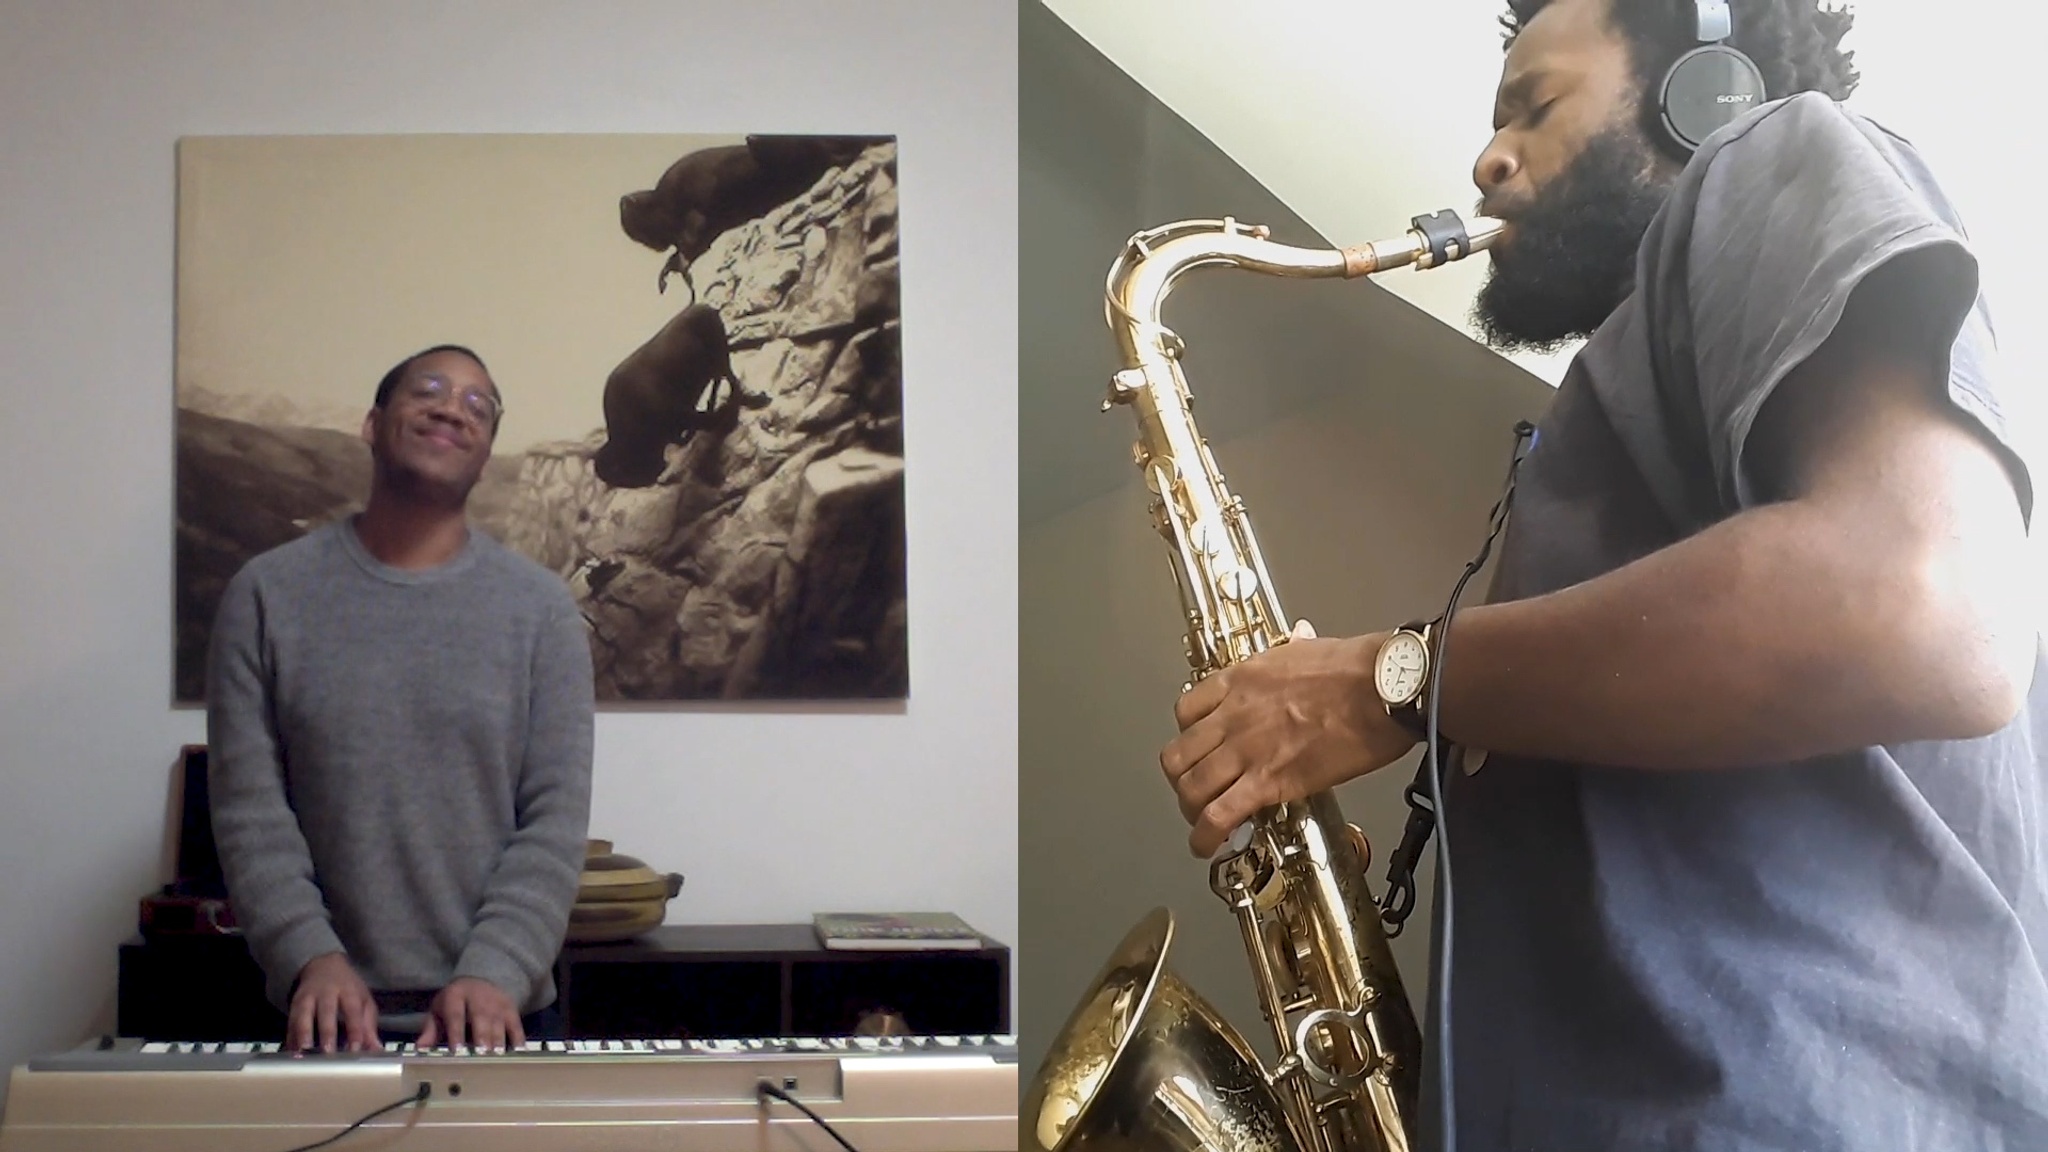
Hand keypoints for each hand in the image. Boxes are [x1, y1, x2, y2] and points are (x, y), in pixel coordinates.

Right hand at [289, 952, 378, 1053]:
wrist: (323, 965)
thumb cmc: (348, 987)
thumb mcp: (363, 1000)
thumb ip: (369, 1026)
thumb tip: (376, 1049)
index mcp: (348, 990)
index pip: (353, 1010)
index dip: (355, 1029)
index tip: (355, 1048)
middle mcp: (326, 992)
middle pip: (326, 1012)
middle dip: (327, 1033)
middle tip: (328, 1053)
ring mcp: (307, 997)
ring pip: (303, 1015)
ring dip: (302, 1035)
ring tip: (303, 1053)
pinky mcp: (293, 1004)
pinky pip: (290, 1022)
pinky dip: (290, 1038)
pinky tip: (291, 1052)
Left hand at [416, 977, 523, 1051]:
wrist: (482, 979)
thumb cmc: (455, 1002)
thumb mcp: (439, 1010)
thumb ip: (430, 1030)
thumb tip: (420, 1049)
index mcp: (456, 996)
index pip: (456, 1015)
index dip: (456, 1033)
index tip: (457, 1050)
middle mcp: (479, 998)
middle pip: (481, 1020)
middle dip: (481, 1039)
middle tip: (481, 1056)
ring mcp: (497, 1004)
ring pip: (499, 1026)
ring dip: (498, 1044)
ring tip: (496, 1061)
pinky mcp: (512, 1010)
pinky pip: (516, 1027)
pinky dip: (517, 1042)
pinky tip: (516, 1055)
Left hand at [1161, 620, 1419, 856]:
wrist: (1380, 689)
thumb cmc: (1354, 668)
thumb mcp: (1307, 648)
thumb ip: (1293, 650)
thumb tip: (1301, 638)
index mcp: (1240, 680)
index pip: (1185, 710)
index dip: (1187, 736)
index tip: (1200, 749)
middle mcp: (1231, 716)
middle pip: (1178, 755)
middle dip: (1181, 779)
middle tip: (1197, 792)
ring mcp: (1245, 750)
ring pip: (1190, 788)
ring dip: (1190, 811)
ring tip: (1201, 825)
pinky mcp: (1268, 782)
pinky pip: (1219, 815)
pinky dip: (1205, 835)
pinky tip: (1206, 845)